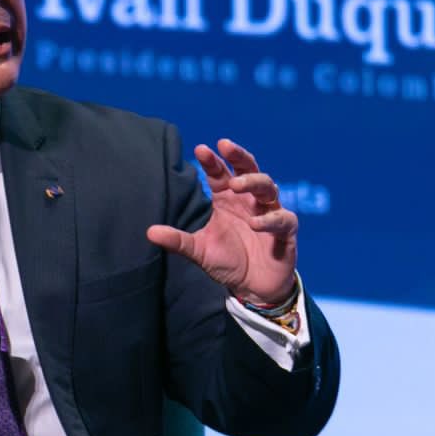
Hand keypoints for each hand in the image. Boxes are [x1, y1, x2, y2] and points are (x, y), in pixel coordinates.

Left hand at [146, 138, 297, 305]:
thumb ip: (178, 241)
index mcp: (227, 199)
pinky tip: (255, 223)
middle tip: (225, 146)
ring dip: (253, 182)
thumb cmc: (227, 262)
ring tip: (236, 185)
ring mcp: (269, 212)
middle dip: (238, 156)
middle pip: (248, 169)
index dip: (212, 161)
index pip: (220, 173)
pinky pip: (282, 219)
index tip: (200, 149)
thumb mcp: (199, 251)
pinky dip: (270, 219)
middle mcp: (249, 200)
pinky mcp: (285, 231)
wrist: (253, 289)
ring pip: (267, 187)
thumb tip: (149, 232)